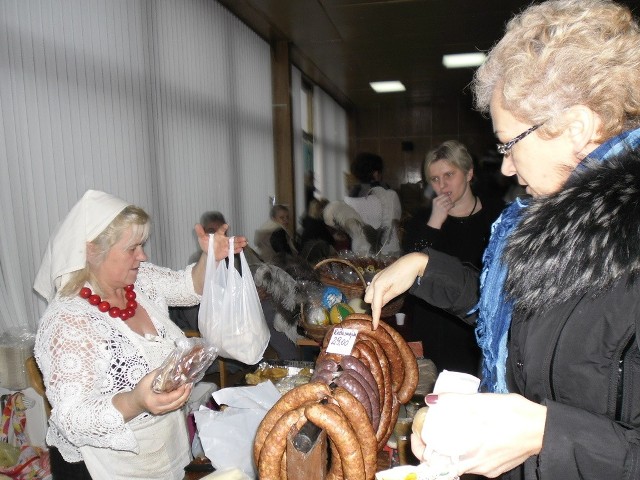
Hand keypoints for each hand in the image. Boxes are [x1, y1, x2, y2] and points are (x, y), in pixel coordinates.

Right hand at [114, 370, 193, 420]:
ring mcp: (162, 411)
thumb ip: (158, 373)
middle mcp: (158, 408)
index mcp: (153, 401)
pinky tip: (184, 391)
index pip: (169, 398)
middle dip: (185, 394)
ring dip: (185, 396)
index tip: (184, 383)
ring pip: (178, 406)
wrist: (135, 402)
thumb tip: (171, 366)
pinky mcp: (164, 411)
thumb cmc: (140, 390)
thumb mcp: (146, 379)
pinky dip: (181, 399)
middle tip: (189, 384)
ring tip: (189, 386)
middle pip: (176, 403)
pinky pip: (176, 406)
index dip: (179, 392)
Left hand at [195, 223, 247, 260]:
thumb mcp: (202, 238)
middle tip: (244, 238)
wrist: (209, 254)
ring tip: (245, 243)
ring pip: (234, 244)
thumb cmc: (206, 244)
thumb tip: (196, 225)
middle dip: (238, 238)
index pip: (221, 231)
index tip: (226, 225)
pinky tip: (241, 249)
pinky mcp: (227, 252)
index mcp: (219, 235)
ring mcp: (227, 246)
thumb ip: (200, 232)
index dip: (223, 228)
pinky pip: (232, 251)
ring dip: (240, 244)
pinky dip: (236, 250)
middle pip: (232, 238)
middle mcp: (224, 240)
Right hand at [363, 252, 427, 327]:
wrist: (411, 262)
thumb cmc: (405, 277)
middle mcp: (374, 281)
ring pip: (368, 293)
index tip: (374, 327)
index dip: (375, 317)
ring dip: (373, 299)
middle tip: (383, 310)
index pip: (375, 305)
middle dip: (373, 306)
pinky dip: (375, 293)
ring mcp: (376, 277)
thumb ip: (386, 299)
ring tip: (383, 302)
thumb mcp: (397, 290)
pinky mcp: (379, 275)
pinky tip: (383, 294)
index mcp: (378, 286)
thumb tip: (378, 307)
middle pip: (368, 299)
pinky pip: (372, 287)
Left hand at [415, 393, 546, 477]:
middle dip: (434, 445)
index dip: (420, 448)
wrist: (542, 428)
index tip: (417, 435)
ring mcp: (487, 469)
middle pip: (444, 461)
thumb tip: (432, 401)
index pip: (432, 460)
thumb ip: (454, 401)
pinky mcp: (497, 467)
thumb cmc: (512, 415)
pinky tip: (472, 433)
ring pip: (460, 461)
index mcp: (467, 452)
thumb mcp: (480, 401)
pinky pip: (476, 460)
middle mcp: (476, 466)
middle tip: (430, 430)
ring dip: (451, 446)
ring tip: (450, 428)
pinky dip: (468, 448)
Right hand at [428, 194, 453, 228]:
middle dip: (449, 199)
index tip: (448, 198)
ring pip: (449, 201)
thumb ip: (440, 199)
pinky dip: (452, 205)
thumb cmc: (436, 211)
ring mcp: (441, 206)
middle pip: (446, 197)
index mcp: (435, 200)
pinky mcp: (445, 209)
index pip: (443, 194)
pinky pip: (451, 205)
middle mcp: (437, 202)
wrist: (435, 219)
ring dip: (451, 202)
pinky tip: (452, 206)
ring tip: (451, 204)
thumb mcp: (436, 204)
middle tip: (450, 201)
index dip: (446, 195)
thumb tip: (447, 194)